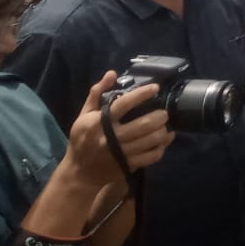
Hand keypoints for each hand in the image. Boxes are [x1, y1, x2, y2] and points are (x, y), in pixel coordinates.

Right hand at [64, 73, 172, 191]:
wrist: (79, 172)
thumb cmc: (82, 139)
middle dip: (160, 116)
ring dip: (163, 131)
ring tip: (165, 125)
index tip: (155, 88)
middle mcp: (111, 138)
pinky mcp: (128, 165)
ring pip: (150, 140)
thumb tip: (112, 73)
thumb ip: (97, 93)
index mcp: (99, 123)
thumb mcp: (84, 115)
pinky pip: (151, 156)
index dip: (141, 95)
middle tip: (164, 112)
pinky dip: (161, 147)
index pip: (123, 105)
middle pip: (143, 125)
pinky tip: (163, 141)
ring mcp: (120, 153)